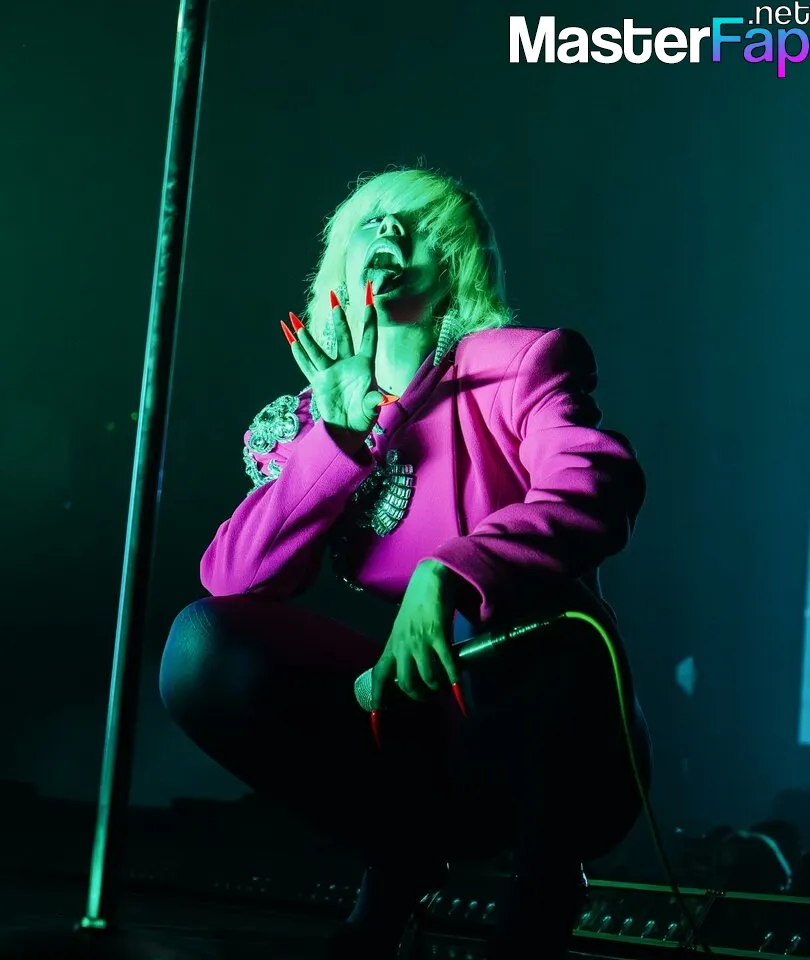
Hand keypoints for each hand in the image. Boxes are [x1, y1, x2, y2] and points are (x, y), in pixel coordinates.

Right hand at [287, 283, 388, 434]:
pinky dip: (297, 352)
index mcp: (365, 367)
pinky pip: (306, 364)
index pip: (369, 339)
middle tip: (334, 298)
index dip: (369, 321)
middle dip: (338, 319)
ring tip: (295, 319)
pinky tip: (289, 338)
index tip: (370, 302)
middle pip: (343, 337)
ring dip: (306, 335)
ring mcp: (331, 372)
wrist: (347, 431)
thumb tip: (385, 398)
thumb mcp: (372, 409)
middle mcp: (347, 365)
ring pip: (317, 349)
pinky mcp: (318, 381)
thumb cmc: (363, 419)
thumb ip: (375, 400)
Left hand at [370, 561, 459, 708]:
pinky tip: (458, 686)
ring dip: (438, 688)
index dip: (377, 697)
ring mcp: (420, 640)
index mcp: (392, 644)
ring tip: (445, 687)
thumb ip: (405, 649)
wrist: (430, 580)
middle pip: (406, 684)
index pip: (379, 675)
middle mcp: (403, 645)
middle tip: (431, 695)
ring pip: (427, 677)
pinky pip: (447, 664)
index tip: (376, 714)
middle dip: (420, 696)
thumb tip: (414, 672)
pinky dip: (454, 679)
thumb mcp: (403, 629)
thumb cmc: (417, 605)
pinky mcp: (438, 634)